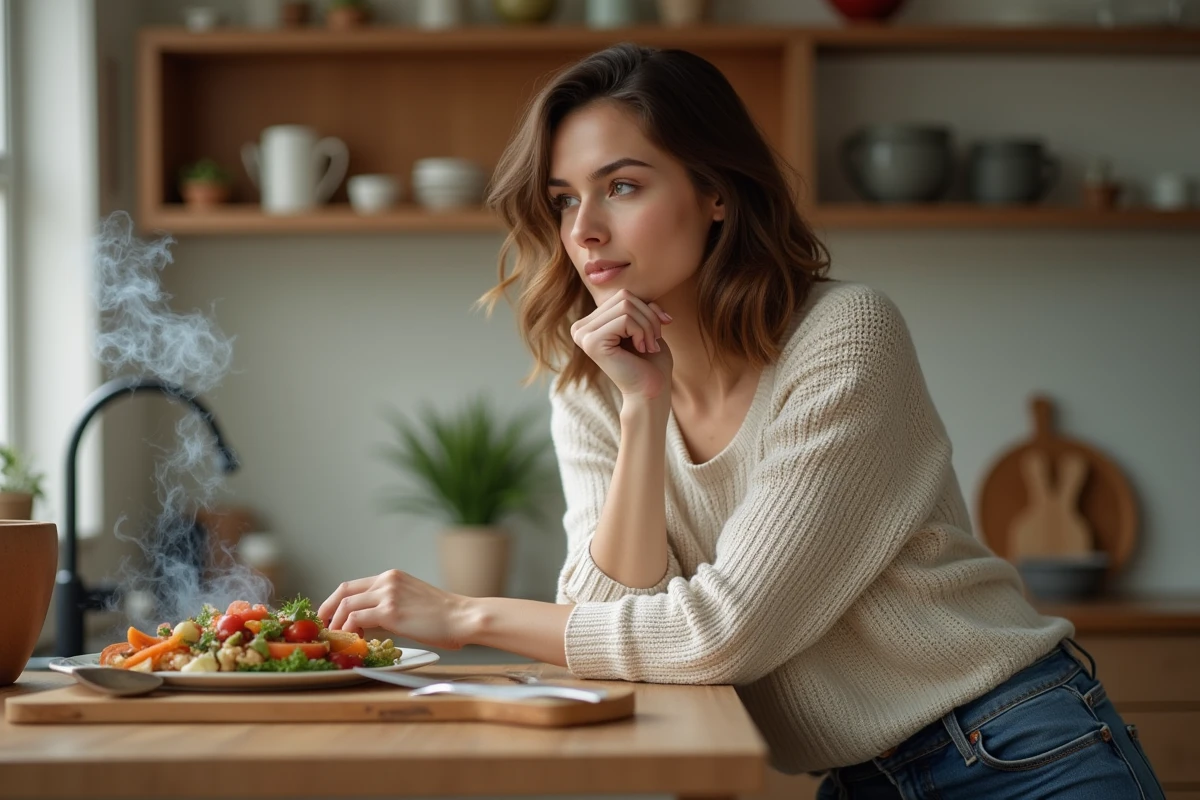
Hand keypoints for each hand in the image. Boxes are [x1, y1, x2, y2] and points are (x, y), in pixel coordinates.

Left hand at [317, 569, 473, 649]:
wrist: (464, 617)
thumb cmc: (445, 617)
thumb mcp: (414, 601)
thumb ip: (392, 605)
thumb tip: (371, 623)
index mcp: (392, 576)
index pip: (353, 585)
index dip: (335, 601)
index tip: (329, 617)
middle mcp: (387, 581)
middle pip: (343, 591)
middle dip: (327, 610)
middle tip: (323, 628)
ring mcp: (388, 594)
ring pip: (346, 605)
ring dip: (336, 624)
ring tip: (338, 639)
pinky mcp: (390, 611)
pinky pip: (356, 620)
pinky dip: (348, 631)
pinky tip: (353, 641)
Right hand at [571, 289, 672, 400]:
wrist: (651, 391)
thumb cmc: (650, 361)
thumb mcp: (645, 324)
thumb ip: (638, 305)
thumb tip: (642, 294)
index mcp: (590, 323)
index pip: (622, 295)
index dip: (646, 309)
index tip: (657, 331)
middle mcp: (580, 328)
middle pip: (624, 297)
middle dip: (648, 316)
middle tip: (654, 340)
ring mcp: (582, 335)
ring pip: (626, 306)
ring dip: (647, 326)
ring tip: (649, 346)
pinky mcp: (591, 342)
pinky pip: (625, 319)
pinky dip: (642, 332)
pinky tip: (643, 349)